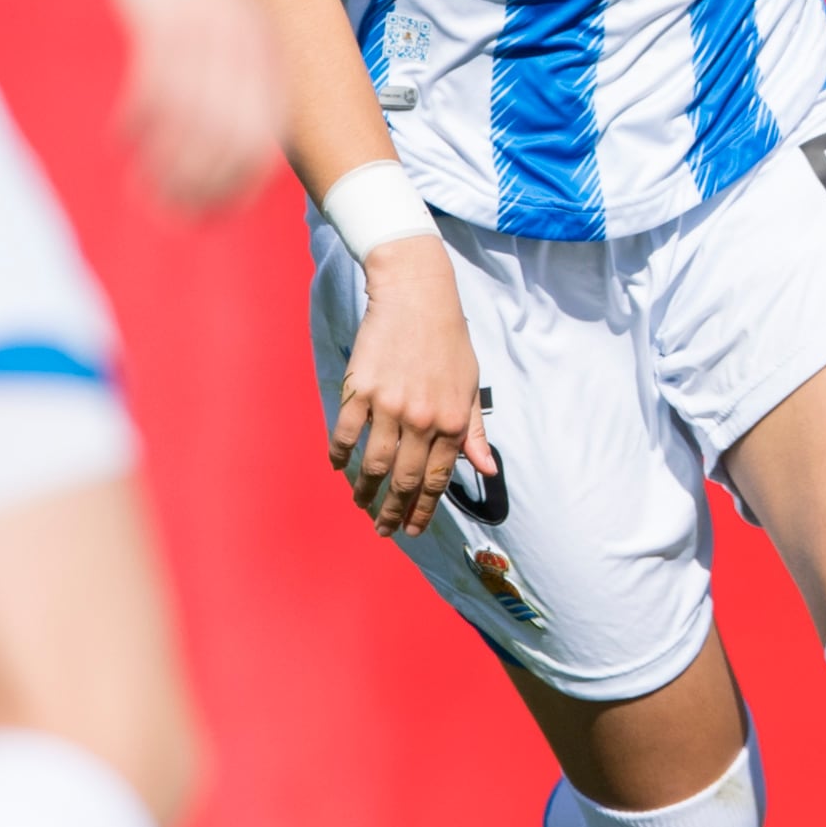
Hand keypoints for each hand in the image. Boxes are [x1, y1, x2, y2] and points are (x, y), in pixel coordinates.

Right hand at [107, 0, 278, 212]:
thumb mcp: (232, 21)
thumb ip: (237, 70)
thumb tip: (227, 126)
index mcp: (266, 53)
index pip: (265, 139)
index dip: (240, 184)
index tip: (216, 213)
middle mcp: (244, 51)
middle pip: (230, 143)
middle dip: (202, 189)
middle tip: (172, 215)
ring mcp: (205, 37)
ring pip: (191, 124)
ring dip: (166, 166)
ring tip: (144, 190)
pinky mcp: (163, 21)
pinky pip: (153, 88)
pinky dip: (139, 123)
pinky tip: (122, 139)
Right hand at [332, 241, 492, 535]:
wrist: (417, 297)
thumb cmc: (448, 341)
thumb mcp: (472, 386)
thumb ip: (475, 432)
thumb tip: (486, 470)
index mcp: (452, 421)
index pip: (436, 480)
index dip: (423, 510)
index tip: (413, 529)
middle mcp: (422, 419)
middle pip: (404, 480)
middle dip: (393, 512)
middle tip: (384, 529)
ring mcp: (388, 406)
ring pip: (373, 464)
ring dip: (365, 491)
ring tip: (361, 503)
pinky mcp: (360, 390)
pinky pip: (345, 433)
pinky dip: (339, 455)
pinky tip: (338, 466)